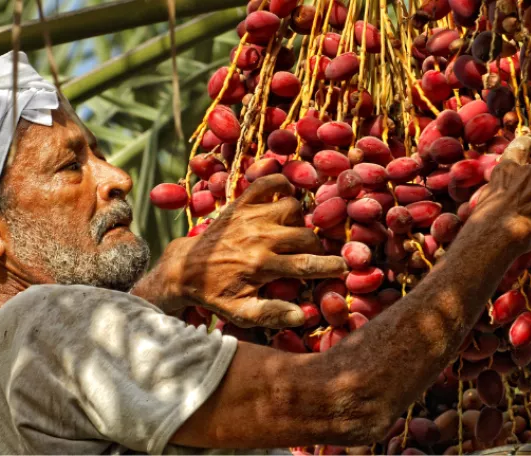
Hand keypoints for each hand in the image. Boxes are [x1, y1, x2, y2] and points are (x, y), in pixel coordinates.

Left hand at [159, 174, 346, 328]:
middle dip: (316, 246)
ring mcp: (250, 216)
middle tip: (312, 254)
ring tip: (294, 232)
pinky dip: (281, 184)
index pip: (307, 265)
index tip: (345, 267)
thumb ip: (272, 314)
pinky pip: (268, 183)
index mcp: (261, 266)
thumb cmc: (216, 292)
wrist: (185, 268)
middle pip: (305, 236)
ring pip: (293, 208)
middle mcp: (259, 238)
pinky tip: (287, 196)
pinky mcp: (240, 203)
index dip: (330, 266)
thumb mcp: (240, 312)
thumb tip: (303, 315)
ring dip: (299, 220)